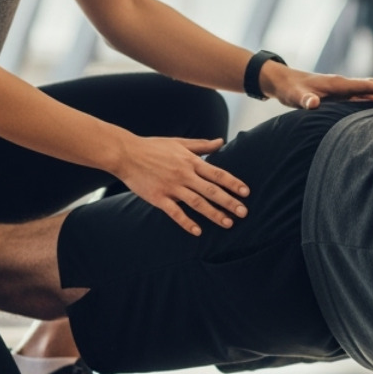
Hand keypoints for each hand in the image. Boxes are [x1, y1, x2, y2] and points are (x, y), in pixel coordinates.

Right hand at [115, 136, 248, 236]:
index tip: (246, 192)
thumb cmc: (153, 147)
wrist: (126, 153)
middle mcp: (184, 174)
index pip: (217, 173)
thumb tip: (221, 141)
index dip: (233, 183)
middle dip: (229, 202)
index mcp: (191, 161)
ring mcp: (171, 187)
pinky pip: (175, 212)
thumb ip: (202, 145)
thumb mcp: (179, 142)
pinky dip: (186, 222)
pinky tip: (198, 231)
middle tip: (244, 213)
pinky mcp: (158, 198)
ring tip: (228, 223)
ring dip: (214, 214)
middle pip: (211, 190)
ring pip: (197, 203)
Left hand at [261, 61, 372, 109]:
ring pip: (370, 89)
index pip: (364, 86)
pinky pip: (363, 96)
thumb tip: (313, 103)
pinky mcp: (339, 94)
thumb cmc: (289, 90)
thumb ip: (305, 100)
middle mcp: (343, 84)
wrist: (282, 81)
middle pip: (372, 84)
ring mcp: (342, 88)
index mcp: (337, 83)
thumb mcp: (295, 96)